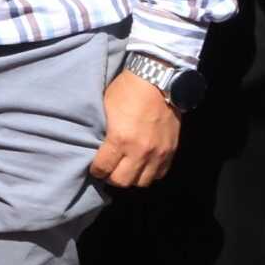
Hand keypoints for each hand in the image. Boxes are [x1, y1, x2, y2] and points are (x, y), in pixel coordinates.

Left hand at [90, 68, 180, 187]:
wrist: (157, 82)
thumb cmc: (126, 92)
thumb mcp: (105, 110)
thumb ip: (103, 133)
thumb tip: (96, 149)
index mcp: (120, 139)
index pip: (104, 168)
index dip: (96, 170)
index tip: (94, 168)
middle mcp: (140, 151)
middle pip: (122, 181)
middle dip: (111, 178)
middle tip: (108, 170)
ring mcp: (158, 153)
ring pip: (142, 182)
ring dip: (131, 178)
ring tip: (125, 169)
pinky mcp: (171, 151)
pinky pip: (159, 174)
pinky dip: (149, 173)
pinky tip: (141, 166)